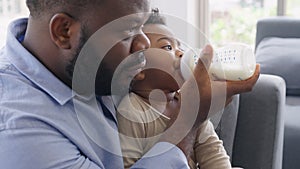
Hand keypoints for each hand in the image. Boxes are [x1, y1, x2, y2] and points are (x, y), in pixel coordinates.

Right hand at [160, 44, 259, 158]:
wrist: (184, 118)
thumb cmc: (193, 101)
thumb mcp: (197, 78)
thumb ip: (203, 62)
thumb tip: (209, 47)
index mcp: (228, 91)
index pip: (249, 83)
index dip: (256, 74)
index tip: (257, 65)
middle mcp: (227, 98)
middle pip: (240, 84)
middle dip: (240, 72)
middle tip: (236, 61)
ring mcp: (220, 102)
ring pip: (230, 88)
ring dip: (229, 78)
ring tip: (223, 67)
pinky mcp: (213, 104)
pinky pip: (222, 92)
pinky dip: (221, 83)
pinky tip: (212, 78)